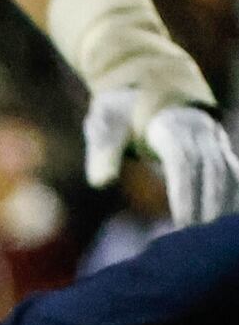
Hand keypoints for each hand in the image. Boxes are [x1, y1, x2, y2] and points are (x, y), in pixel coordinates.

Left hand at [85, 91, 238, 227]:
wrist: (146, 83)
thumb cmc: (121, 108)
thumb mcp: (105, 121)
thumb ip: (103, 149)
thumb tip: (100, 182)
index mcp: (172, 126)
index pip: (185, 162)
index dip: (187, 192)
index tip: (184, 222)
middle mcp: (200, 132)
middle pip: (212, 172)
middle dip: (209, 206)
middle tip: (198, 241)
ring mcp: (213, 139)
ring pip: (229, 174)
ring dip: (225, 205)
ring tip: (215, 239)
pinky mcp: (218, 149)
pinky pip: (233, 174)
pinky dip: (234, 197)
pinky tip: (229, 224)